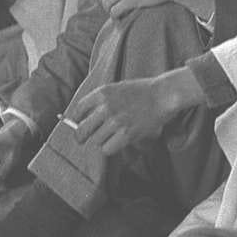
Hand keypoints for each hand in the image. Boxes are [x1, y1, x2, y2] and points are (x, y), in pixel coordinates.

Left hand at [68, 68, 204, 154]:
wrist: (162, 95)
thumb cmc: (141, 92)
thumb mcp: (117, 88)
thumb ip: (101, 101)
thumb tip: (83, 117)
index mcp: (102, 93)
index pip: (78, 110)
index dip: (74, 120)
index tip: (76, 125)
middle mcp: (105, 107)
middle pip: (81, 130)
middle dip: (81, 137)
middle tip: (83, 140)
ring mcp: (115, 121)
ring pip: (95, 141)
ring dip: (100, 142)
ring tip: (108, 138)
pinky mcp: (126, 134)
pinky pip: (107, 149)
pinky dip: (110, 148)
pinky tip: (116, 143)